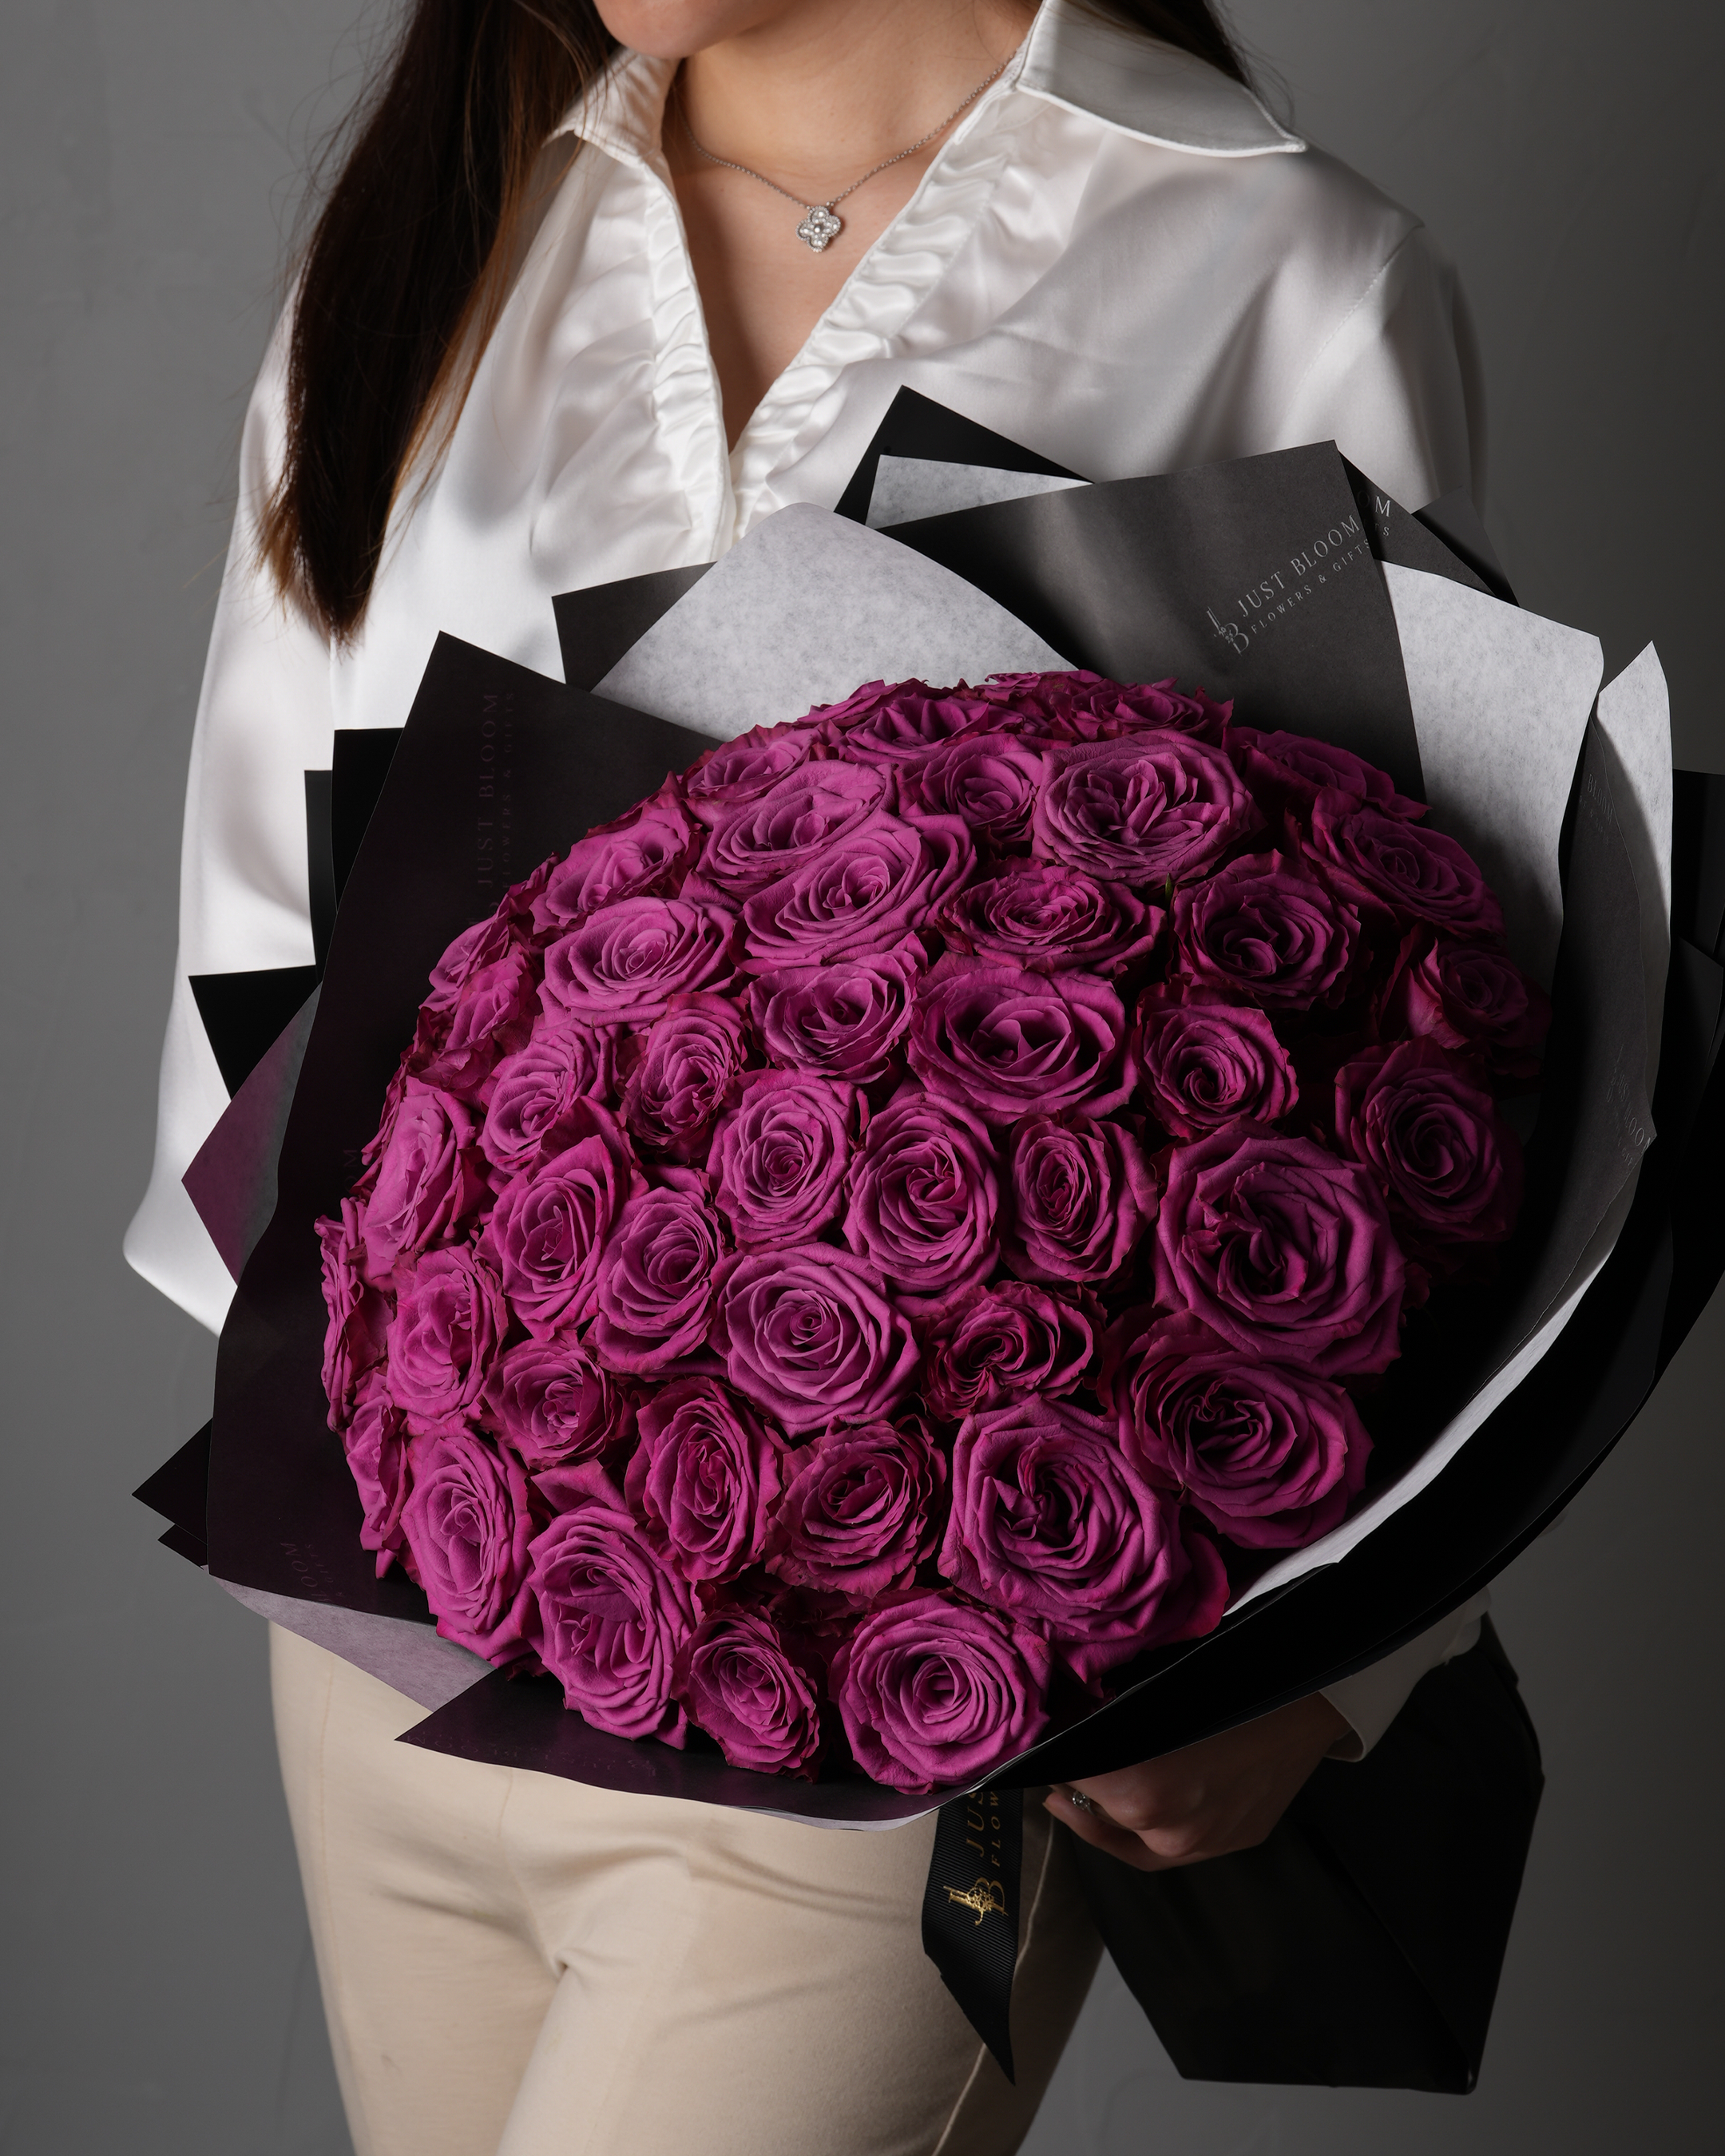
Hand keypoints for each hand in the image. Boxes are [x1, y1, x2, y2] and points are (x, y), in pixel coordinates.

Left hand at [1045, 1692, 1350, 1871]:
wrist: (1315, 1696)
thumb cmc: (1235, 1677)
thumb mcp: (1156, 1684)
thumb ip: (1106, 1708)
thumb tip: (1060, 1703)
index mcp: (1142, 1790)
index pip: (1071, 1775)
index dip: (1046, 1752)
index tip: (1029, 1737)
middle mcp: (1169, 1831)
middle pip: (1096, 1807)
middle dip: (1074, 1775)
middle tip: (1051, 1751)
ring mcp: (1204, 1845)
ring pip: (1129, 1836)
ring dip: (1102, 1808)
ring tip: (1073, 1786)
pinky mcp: (1231, 1843)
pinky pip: (1167, 1846)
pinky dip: (1139, 1829)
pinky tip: (1122, 1808)